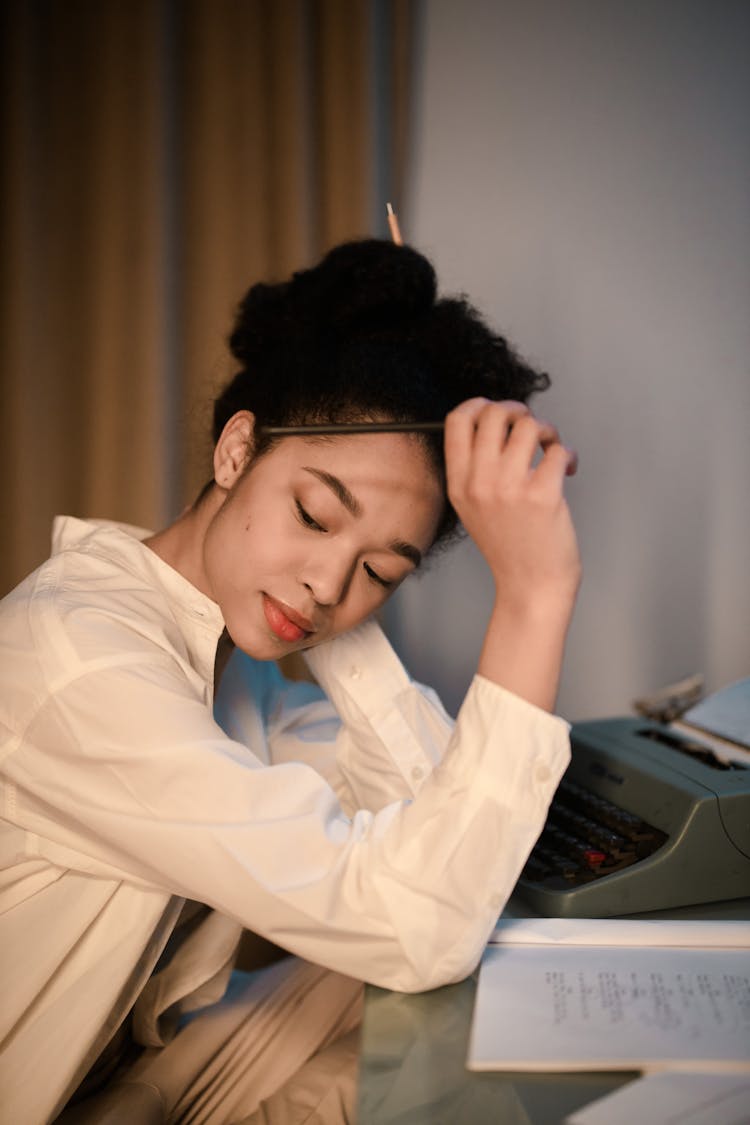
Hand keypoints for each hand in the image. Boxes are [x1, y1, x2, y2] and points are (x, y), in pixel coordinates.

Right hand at [444, 398, 580, 708]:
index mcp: (459, 483)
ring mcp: (509, 489)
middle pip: (493, 413)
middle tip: (532, 428)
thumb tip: (500, 423)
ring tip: (551, 450)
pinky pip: (557, 451)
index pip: (457, 421)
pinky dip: (568, 454)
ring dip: (547, 431)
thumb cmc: (509, 546)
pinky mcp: (542, 495)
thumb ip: (477, 468)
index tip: (498, 411)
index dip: (480, 404)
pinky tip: (568, 469)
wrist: (530, 585)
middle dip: (518, 411)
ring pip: (529, 426)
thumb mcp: (473, 507)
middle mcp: (479, 483)